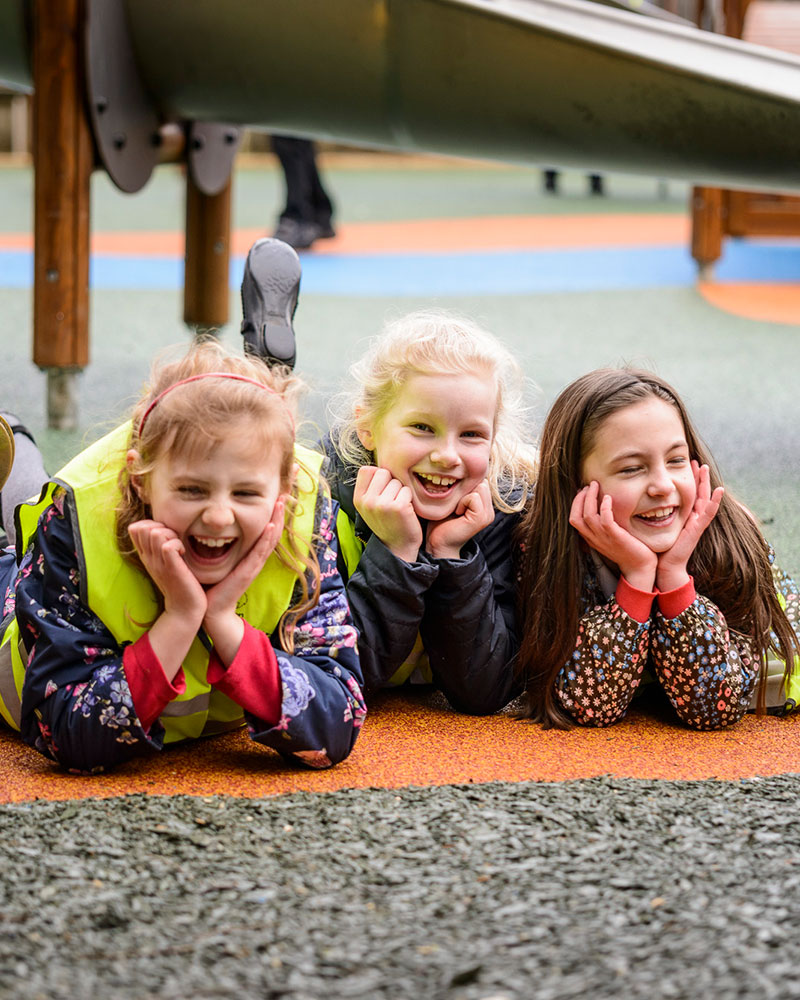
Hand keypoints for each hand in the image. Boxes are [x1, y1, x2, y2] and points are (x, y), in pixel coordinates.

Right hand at [128, 519, 205, 622]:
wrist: (184, 608)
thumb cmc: (180, 582)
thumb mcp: (165, 561)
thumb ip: (161, 545)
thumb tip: (163, 527)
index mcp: (145, 555)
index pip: (136, 528)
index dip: (151, 524)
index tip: (166, 536)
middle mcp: (148, 558)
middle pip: (144, 527)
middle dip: (162, 527)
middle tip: (174, 540)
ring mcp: (158, 564)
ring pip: (156, 533)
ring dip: (171, 535)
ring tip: (179, 547)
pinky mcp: (171, 569)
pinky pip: (168, 546)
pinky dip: (178, 545)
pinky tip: (183, 554)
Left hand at [203, 496, 286, 665]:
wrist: (212, 609)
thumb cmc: (212, 583)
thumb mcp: (218, 557)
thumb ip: (218, 541)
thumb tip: (208, 522)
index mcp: (250, 552)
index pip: (265, 526)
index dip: (272, 510)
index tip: (277, 491)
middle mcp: (256, 556)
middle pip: (273, 528)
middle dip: (280, 510)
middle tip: (287, 491)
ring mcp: (254, 564)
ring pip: (270, 538)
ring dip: (277, 519)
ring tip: (281, 502)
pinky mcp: (249, 571)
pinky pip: (260, 552)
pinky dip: (267, 538)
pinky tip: (271, 525)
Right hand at [353, 466, 421, 562]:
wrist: (397, 547)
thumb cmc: (386, 522)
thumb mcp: (370, 505)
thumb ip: (370, 487)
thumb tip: (377, 464)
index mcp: (358, 498)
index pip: (367, 469)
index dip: (378, 476)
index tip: (382, 491)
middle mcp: (367, 501)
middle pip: (383, 472)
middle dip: (391, 482)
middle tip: (392, 500)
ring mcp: (382, 504)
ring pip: (397, 481)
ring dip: (401, 492)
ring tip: (398, 507)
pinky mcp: (398, 507)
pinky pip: (407, 490)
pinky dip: (409, 499)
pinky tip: (406, 511)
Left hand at [425, 480, 493, 558]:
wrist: (438, 542)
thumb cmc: (441, 521)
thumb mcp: (454, 500)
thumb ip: (463, 488)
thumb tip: (461, 467)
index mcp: (484, 505)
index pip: (481, 479)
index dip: (466, 485)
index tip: (455, 501)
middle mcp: (489, 510)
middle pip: (482, 481)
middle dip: (465, 489)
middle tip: (456, 506)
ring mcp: (488, 514)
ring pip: (479, 487)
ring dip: (463, 496)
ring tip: (457, 509)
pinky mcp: (482, 518)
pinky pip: (474, 497)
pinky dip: (462, 502)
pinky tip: (457, 513)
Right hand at [570, 482, 656, 591]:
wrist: (640, 567)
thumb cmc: (628, 550)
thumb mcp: (611, 537)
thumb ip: (604, 526)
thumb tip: (602, 508)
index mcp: (590, 538)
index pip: (573, 519)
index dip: (576, 503)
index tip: (584, 491)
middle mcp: (594, 538)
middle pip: (576, 516)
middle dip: (580, 498)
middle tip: (589, 485)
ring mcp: (604, 538)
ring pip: (588, 515)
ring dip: (590, 497)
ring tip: (596, 485)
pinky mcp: (616, 537)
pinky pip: (605, 520)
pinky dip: (604, 507)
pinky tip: (608, 498)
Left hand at [657, 462, 723, 590]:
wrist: (665, 565)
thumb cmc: (660, 547)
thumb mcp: (657, 526)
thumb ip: (654, 515)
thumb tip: (642, 503)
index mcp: (684, 516)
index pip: (688, 494)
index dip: (689, 480)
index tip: (686, 465)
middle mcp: (692, 518)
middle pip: (698, 493)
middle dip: (698, 477)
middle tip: (697, 461)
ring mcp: (697, 523)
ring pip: (704, 499)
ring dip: (705, 483)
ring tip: (705, 468)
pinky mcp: (698, 529)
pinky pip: (708, 513)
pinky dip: (714, 502)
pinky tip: (719, 491)